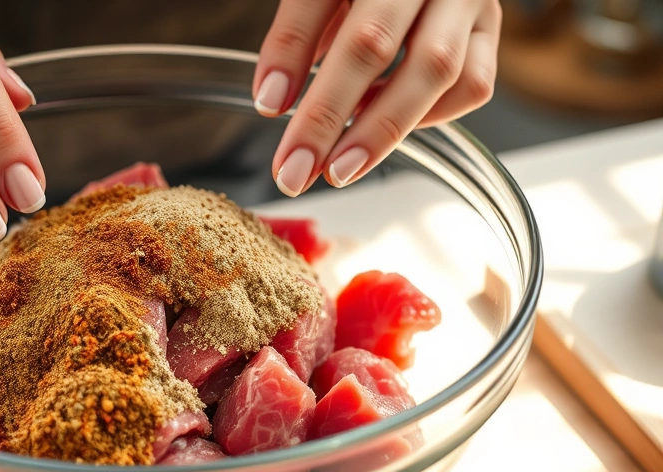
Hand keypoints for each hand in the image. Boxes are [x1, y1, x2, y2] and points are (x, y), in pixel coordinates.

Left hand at [253, 0, 500, 194]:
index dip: (288, 54)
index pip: (315, 2)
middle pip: (372, 42)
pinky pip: (472, 83)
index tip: (267, 105)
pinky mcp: (487, 27)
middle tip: (295, 170)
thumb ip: (297, 32)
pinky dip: (429, 116)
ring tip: (338, 167)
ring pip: (435, 70)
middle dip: (327, 116)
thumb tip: (273, 98)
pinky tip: (387, 126)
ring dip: (381, 130)